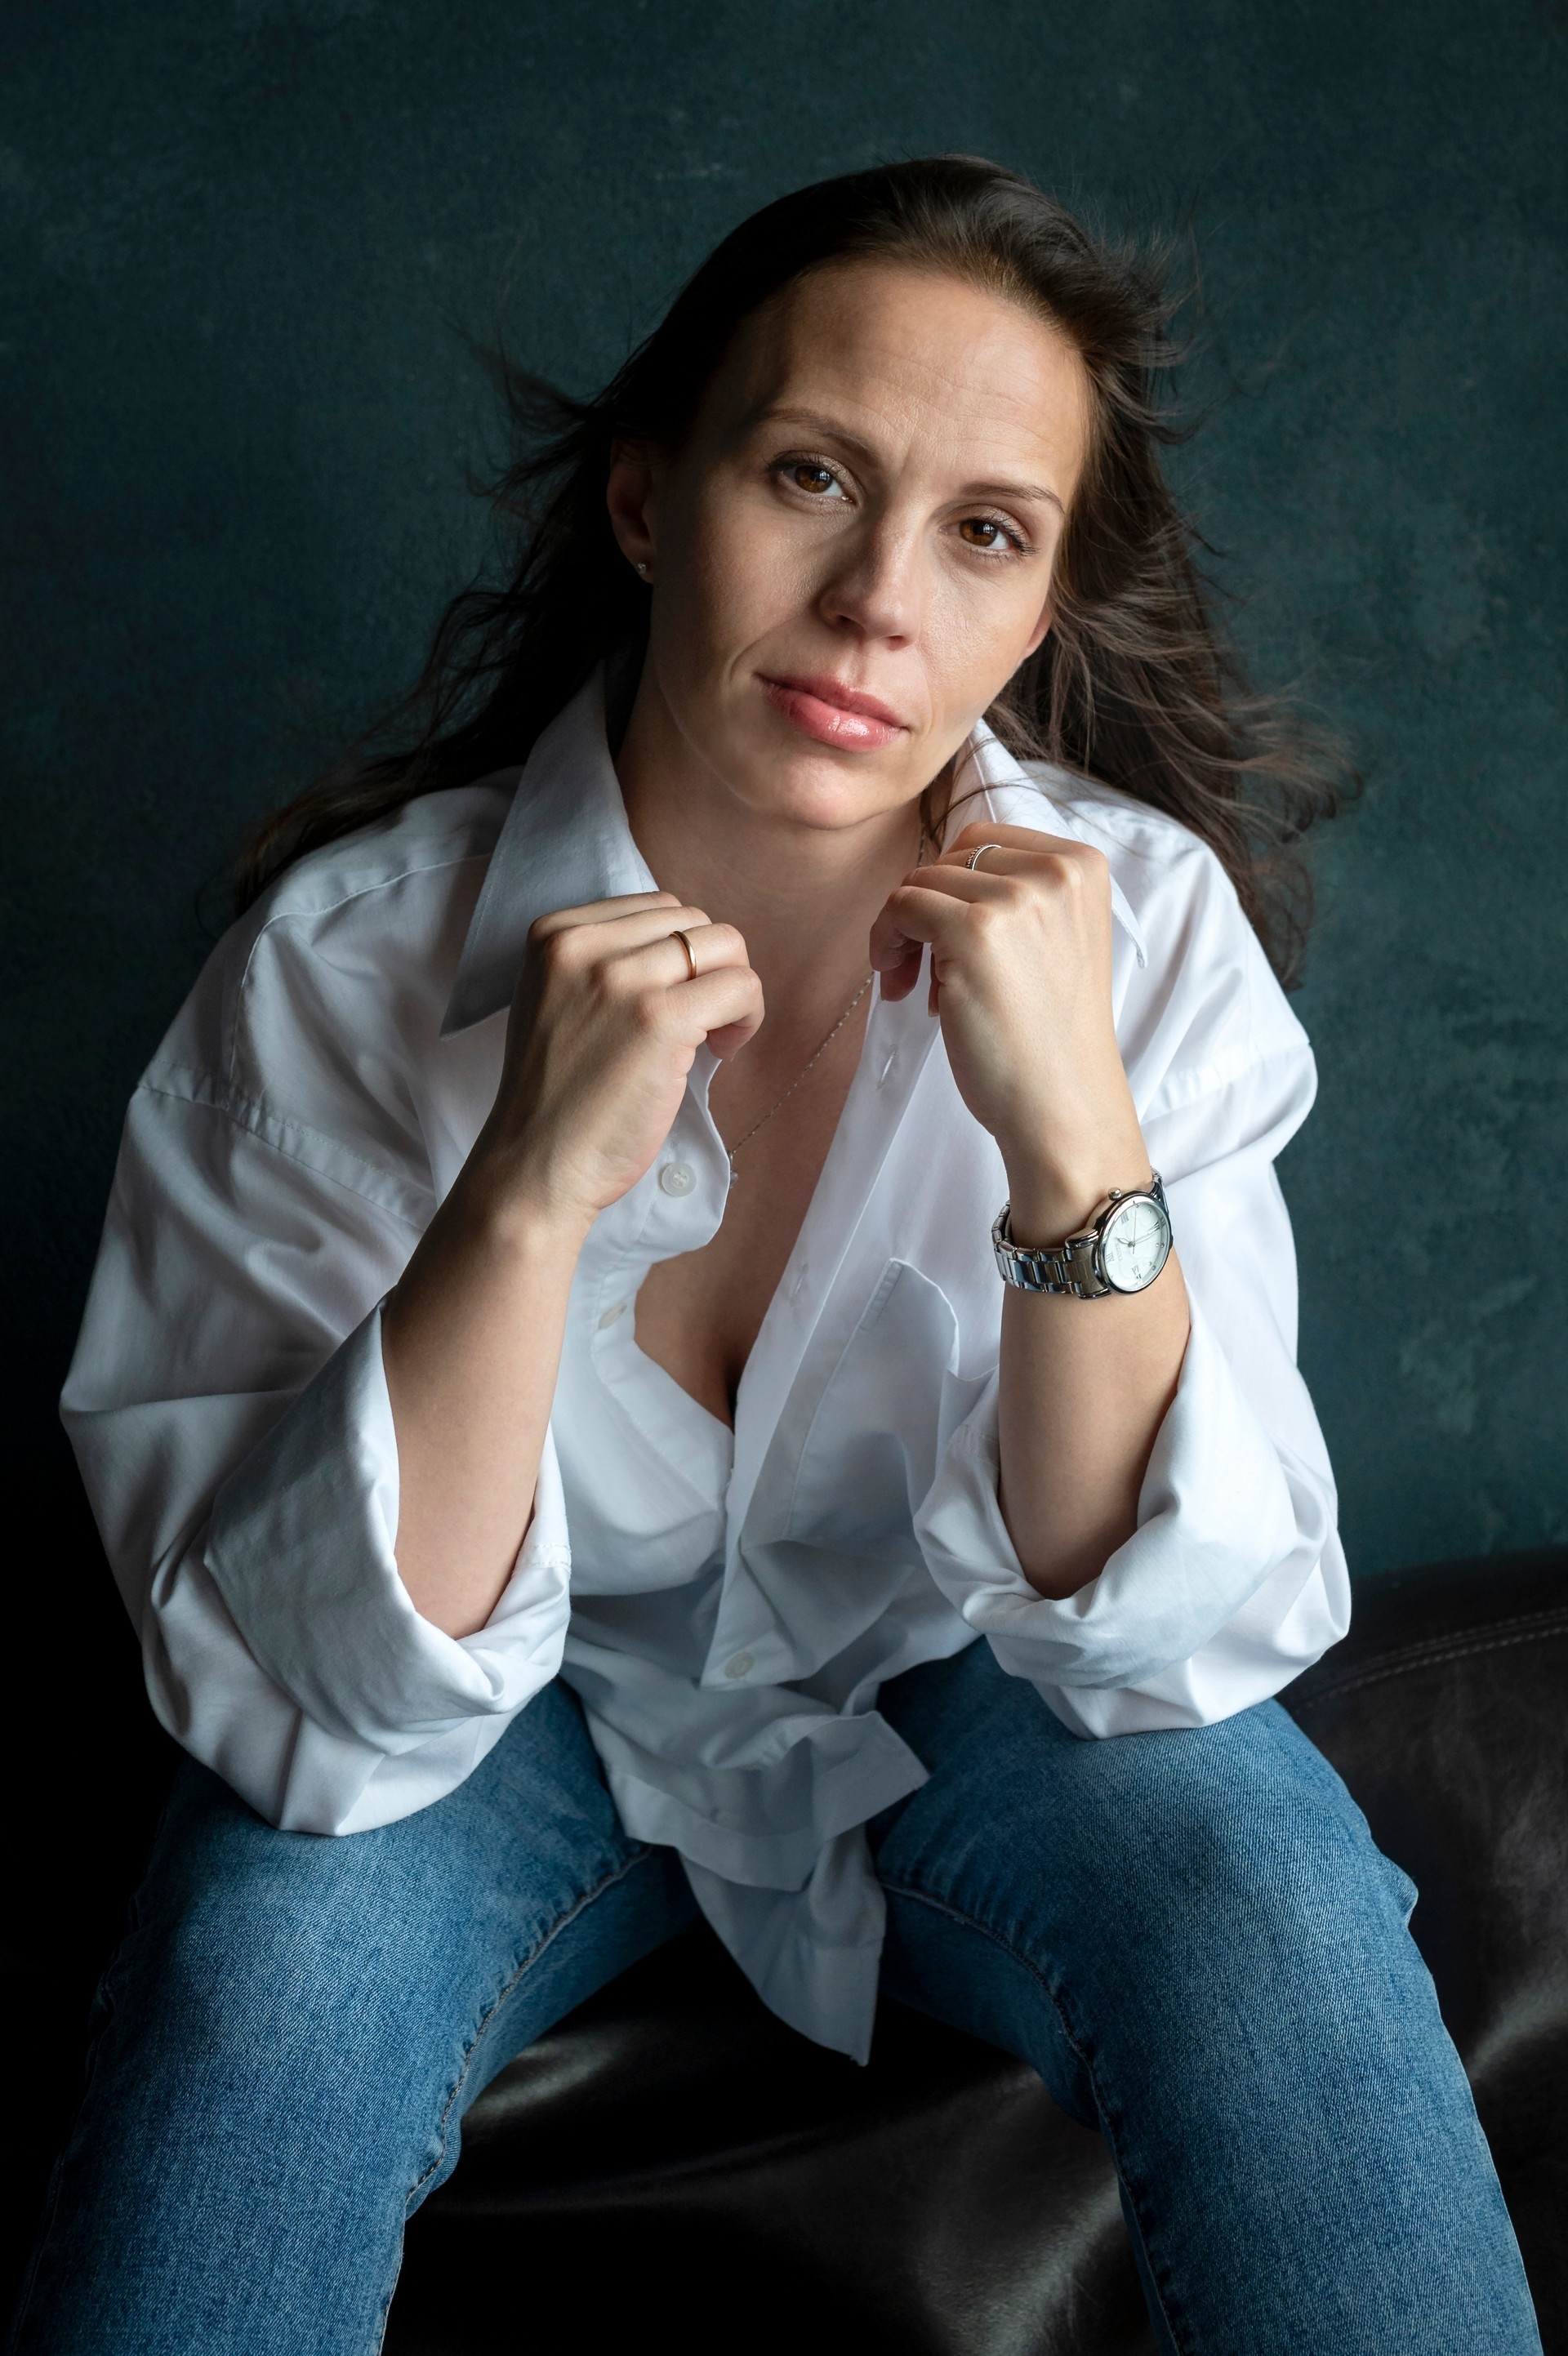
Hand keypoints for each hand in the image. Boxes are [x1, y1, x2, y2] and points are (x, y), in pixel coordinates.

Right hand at [464, 891, 762, 1236]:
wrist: (534, 1164)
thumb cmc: (554, 1097)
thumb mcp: (556, 1002)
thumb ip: (602, 965)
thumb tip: (680, 950)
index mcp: (555, 934)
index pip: (656, 908)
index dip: (680, 954)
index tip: (675, 999)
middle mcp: (584, 946)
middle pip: (693, 921)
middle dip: (709, 969)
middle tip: (701, 1023)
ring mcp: (621, 980)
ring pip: (724, 946)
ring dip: (734, 991)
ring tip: (714, 1036)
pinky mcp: (659, 1019)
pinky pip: (740, 986)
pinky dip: (747, 1016)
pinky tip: (723, 1050)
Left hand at [870, 821, 1147, 1236]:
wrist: (1063, 1105)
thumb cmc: (1049, 1037)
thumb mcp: (1054, 941)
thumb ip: (1016, 897)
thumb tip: (934, 878)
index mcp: (1084, 866)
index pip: (986, 841)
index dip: (952, 886)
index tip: (946, 938)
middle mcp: (1057, 871)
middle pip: (951, 857)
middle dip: (926, 907)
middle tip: (919, 969)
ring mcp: (1018, 898)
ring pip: (921, 882)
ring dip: (902, 931)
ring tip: (913, 986)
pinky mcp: (975, 930)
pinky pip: (901, 907)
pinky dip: (886, 943)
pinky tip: (898, 986)